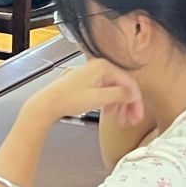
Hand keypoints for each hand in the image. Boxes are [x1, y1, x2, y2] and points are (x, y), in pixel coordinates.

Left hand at [28, 59, 144, 124]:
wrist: (48, 104)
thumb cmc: (68, 99)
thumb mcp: (98, 98)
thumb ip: (119, 95)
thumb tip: (132, 94)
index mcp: (103, 66)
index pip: (128, 83)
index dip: (136, 100)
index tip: (138, 114)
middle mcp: (98, 67)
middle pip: (122, 86)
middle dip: (128, 104)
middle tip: (132, 119)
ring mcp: (92, 75)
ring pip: (113, 90)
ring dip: (120, 105)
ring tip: (122, 120)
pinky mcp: (86, 82)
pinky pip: (104, 91)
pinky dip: (109, 103)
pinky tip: (111, 113)